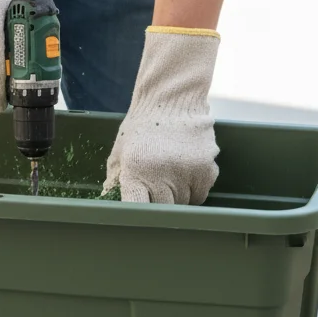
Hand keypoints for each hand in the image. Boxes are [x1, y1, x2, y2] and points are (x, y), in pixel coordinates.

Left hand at [103, 27, 220, 204]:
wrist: (171, 99)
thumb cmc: (141, 127)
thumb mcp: (120, 152)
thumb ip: (116, 181)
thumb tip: (110, 205)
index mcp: (136, 172)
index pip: (137, 210)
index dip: (139, 216)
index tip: (139, 217)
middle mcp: (163, 175)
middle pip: (164, 210)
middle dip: (160, 204)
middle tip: (156, 188)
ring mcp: (187, 173)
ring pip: (184, 204)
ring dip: (178, 197)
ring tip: (171, 174)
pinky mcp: (207, 169)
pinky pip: (201, 194)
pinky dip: (194, 189)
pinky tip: (185, 170)